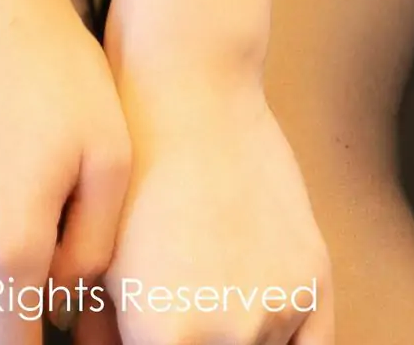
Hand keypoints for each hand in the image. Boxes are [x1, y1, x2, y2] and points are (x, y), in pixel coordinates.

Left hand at [72, 65, 333, 344]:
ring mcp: (277, 306)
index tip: (154, 336)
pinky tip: (261, 331)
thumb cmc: (130, 174)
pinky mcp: (314, 278)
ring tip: (212, 304)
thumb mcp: (98, 273)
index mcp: (165, 338)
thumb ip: (106, 342)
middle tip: (183, 321)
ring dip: (238, 343)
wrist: (189, 94)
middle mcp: (228, 335)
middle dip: (194, 344)